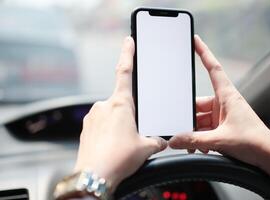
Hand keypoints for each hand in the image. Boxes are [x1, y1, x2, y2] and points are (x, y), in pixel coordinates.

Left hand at [74, 37, 166, 191]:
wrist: (93, 177)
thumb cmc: (117, 160)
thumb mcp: (145, 148)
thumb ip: (156, 140)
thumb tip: (162, 141)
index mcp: (120, 104)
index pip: (125, 72)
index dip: (128, 54)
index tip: (128, 42)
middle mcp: (103, 106)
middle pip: (121, 102)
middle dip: (130, 115)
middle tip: (133, 134)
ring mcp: (92, 117)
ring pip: (111, 116)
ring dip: (119, 126)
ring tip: (123, 144)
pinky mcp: (86, 129)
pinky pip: (101, 125)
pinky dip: (108, 133)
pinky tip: (113, 147)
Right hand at [169, 35, 269, 198]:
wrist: (268, 156)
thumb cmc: (254, 141)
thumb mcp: (220, 140)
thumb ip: (194, 141)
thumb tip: (175, 140)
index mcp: (227, 96)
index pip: (213, 69)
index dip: (204, 53)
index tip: (195, 40)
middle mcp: (224, 102)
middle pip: (198, 103)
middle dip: (189, 118)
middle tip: (181, 129)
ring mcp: (223, 114)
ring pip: (201, 118)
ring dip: (194, 132)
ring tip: (192, 145)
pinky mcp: (223, 125)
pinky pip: (205, 127)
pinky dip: (200, 137)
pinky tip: (199, 147)